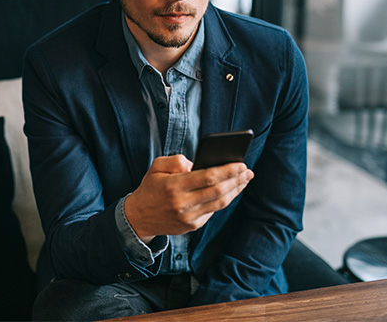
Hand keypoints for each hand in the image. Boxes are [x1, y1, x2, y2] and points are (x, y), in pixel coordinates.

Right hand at [124, 155, 253, 242]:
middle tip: (248, 171)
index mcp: (174, 185)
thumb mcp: (156, 167)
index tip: (241, 164)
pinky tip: (232, 190)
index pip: (207, 177)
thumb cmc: (151, 187)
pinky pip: (214, 211)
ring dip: (236, 190)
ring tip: (245, 179)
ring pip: (220, 203)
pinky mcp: (193, 225)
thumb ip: (176, 160)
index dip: (227, 171)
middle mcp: (183, 203)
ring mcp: (189, 217)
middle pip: (218, 191)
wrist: (139, 217)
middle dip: (236, 180)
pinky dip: (225, 199)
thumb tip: (197, 163)